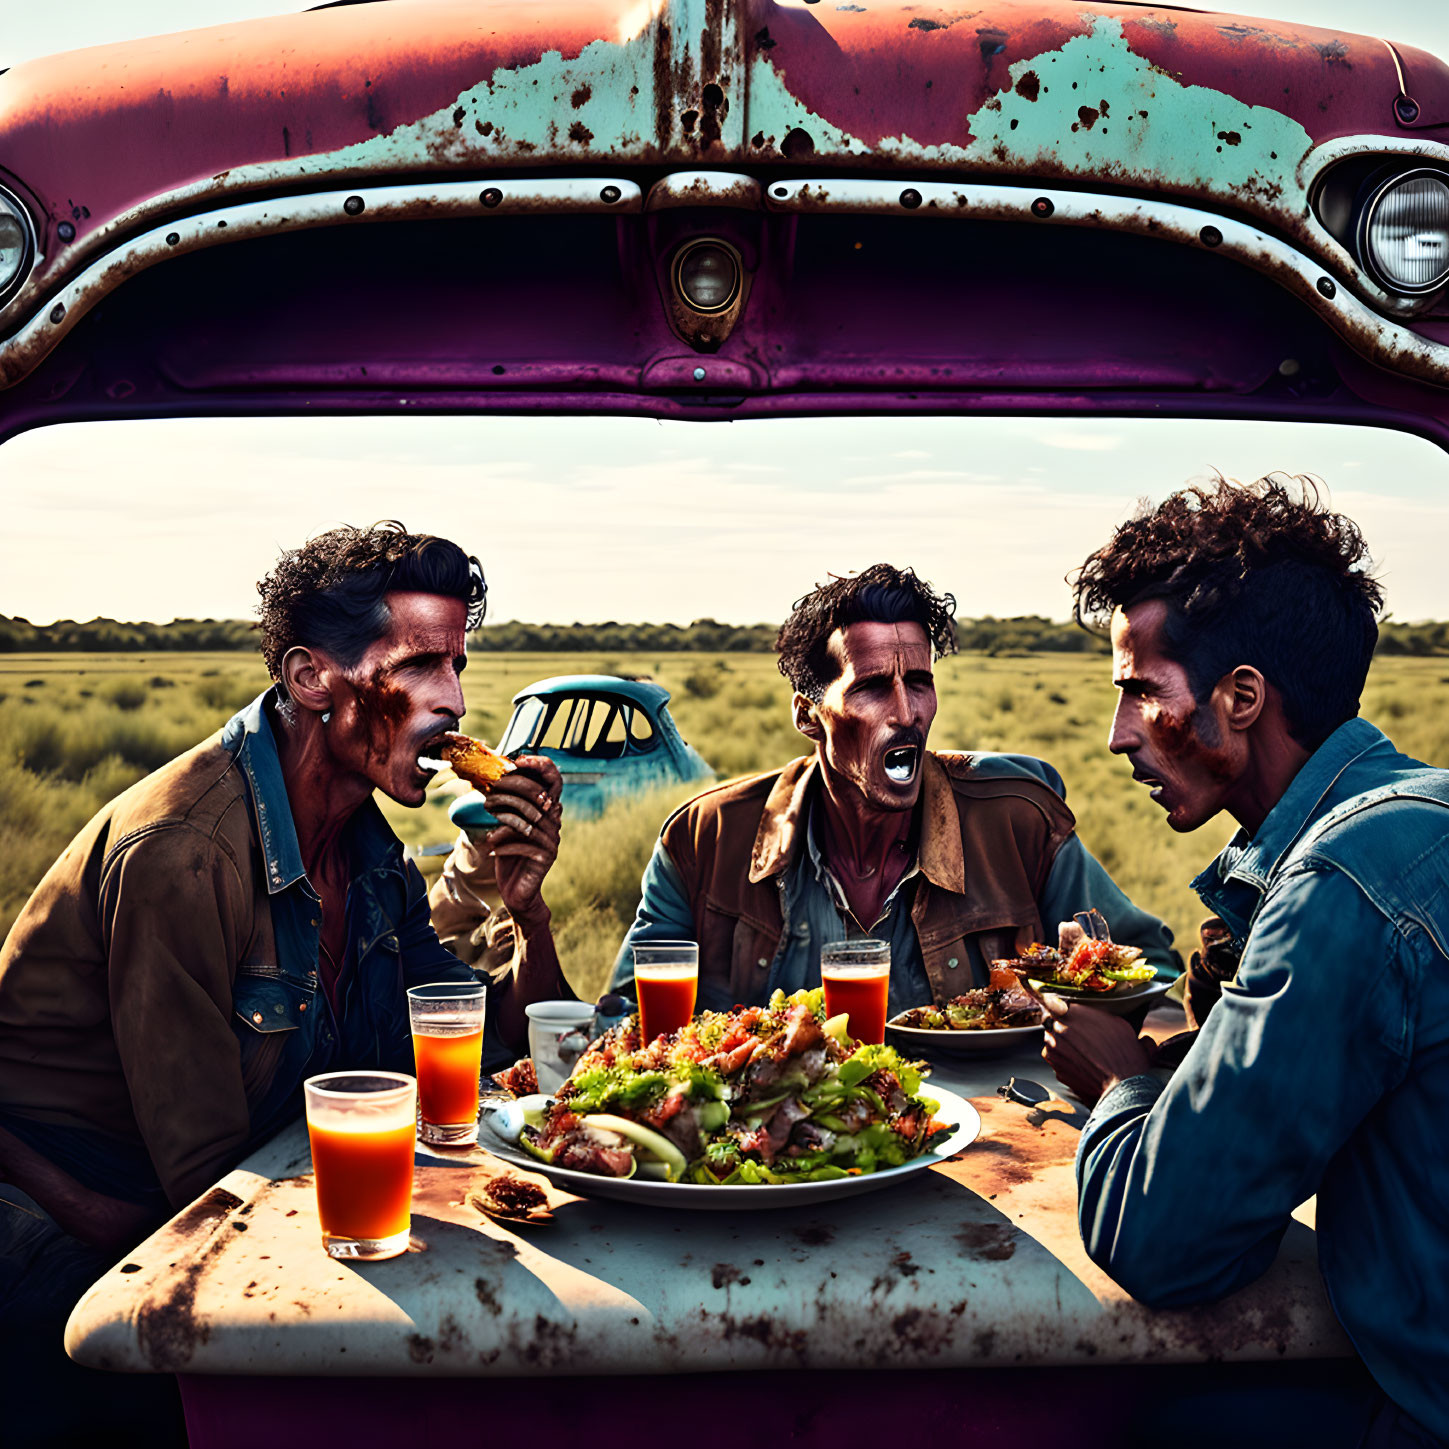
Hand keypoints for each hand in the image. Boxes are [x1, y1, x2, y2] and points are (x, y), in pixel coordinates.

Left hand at [483, 754, 561, 927]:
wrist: (515, 890)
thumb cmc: (507, 852)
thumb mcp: (504, 824)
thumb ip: (503, 802)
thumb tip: (484, 777)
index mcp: (548, 808)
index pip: (554, 779)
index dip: (541, 766)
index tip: (518, 760)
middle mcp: (554, 820)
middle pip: (536, 796)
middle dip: (510, 789)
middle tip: (488, 792)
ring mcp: (552, 839)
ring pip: (528, 820)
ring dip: (503, 817)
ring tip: (486, 815)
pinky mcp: (546, 856)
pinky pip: (524, 844)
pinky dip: (504, 844)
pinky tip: (490, 847)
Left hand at [1040, 993, 1154, 1106]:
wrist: (1123, 1086)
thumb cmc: (1125, 1054)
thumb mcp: (1119, 1024)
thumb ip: (1100, 1016)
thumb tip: (1098, 1016)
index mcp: (1072, 1013)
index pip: (1053, 1003)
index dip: (1057, 1009)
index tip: (1061, 1012)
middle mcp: (1058, 1029)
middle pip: (1052, 1023)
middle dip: (1062, 1028)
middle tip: (1079, 1036)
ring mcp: (1054, 1050)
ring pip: (1052, 1042)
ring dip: (1062, 1045)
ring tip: (1082, 1053)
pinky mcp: (1056, 1069)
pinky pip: (1057, 1061)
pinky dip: (1065, 1062)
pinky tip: (1082, 1065)